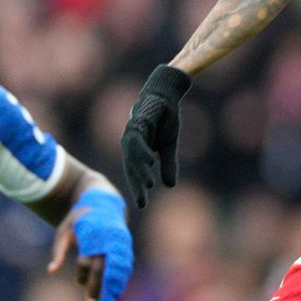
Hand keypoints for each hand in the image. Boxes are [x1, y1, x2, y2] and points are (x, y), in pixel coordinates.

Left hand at [48, 188, 132, 300]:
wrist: (105, 202)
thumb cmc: (80, 219)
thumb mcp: (64, 230)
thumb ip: (58, 250)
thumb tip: (51, 270)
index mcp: (90, 233)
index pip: (87, 258)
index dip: (83, 273)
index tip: (80, 283)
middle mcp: (107, 238)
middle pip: (103, 265)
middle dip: (99, 285)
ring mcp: (119, 240)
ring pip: (118, 266)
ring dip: (114, 284)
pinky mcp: (126, 244)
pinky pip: (126, 263)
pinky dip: (123, 277)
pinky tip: (118, 290)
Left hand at [121, 64, 191, 207]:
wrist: (167, 95)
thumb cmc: (165, 118)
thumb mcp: (168, 145)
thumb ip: (167, 164)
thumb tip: (169, 186)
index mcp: (137, 149)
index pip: (135, 172)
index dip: (138, 188)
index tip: (142, 205)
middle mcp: (131, 142)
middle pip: (131, 167)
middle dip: (136, 183)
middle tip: (142, 200)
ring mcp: (133, 131)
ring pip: (132, 156)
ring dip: (139, 170)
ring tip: (148, 184)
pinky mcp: (139, 121)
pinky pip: (138, 139)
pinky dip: (142, 151)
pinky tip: (150, 161)